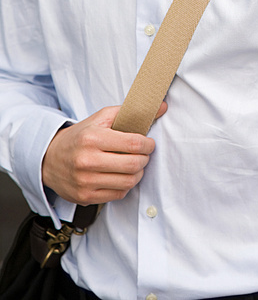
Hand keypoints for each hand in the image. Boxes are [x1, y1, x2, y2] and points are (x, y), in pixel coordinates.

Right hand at [41, 102, 167, 205]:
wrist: (49, 158)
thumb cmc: (80, 136)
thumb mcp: (100, 118)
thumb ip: (130, 112)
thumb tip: (162, 106)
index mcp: (93, 138)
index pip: (133, 144)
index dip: (148, 144)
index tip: (149, 143)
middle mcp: (88, 161)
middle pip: (133, 165)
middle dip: (145, 159)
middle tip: (143, 154)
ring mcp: (86, 181)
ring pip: (128, 182)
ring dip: (138, 173)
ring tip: (134, 164)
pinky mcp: (85, 197)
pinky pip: (118, 194)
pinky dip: (126, 185)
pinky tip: (121, 175)